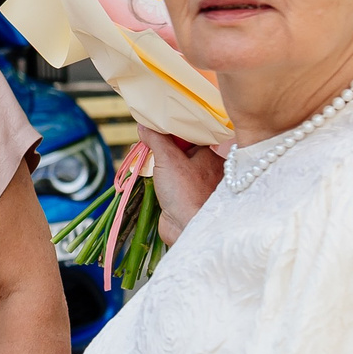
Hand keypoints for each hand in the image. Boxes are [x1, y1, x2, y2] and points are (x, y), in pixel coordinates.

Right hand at [135, 126, 222, 244]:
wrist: (188, 229)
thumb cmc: (185, 192)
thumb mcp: (168, 158)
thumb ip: (156, 139)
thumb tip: (144, 125)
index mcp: (210, 156)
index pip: (190, 136)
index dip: (172, 131)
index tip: (155, 128)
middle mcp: (206, 170)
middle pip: (181, 152)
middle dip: (161, 149)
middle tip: (145, 144)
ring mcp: (196, 187)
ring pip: (174, 170)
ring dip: (157, 167)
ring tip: (143, 161)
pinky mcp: (184, 201)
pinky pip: (170, 186)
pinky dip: (158, 183)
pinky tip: (147, 179)